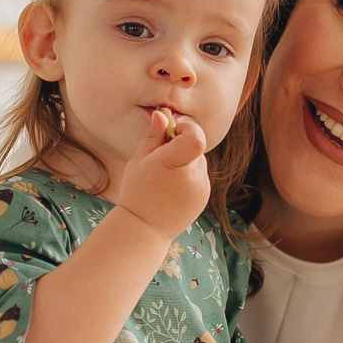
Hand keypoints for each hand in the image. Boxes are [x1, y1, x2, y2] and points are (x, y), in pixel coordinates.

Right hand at [115, 108, 209, 240]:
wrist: (145, 228)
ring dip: (185, 161)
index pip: (196, 135)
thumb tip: (162, 114)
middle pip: (196, 144)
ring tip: (165, 177)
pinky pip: (200, 175)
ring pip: (198, 159)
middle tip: (161, 158)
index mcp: (173, 163)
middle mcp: (192, 175)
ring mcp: (201, 187)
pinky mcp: (205, 195)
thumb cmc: (137, 192)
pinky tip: (172, 188)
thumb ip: (154, 136)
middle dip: (181, 145)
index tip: (171, 133)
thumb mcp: (139, 160)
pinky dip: (188, 175)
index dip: (186, 128)